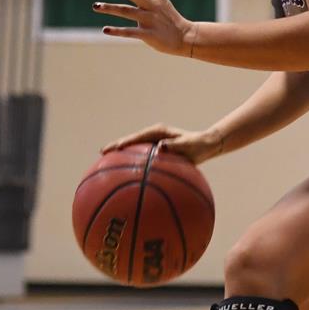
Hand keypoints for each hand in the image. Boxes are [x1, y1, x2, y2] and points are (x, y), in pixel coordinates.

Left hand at [94, 0, 196, 55]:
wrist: (185, 37)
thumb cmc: (169, 18)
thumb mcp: (161, 1)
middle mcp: (153, 5)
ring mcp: (151, 20)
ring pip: (125, 11)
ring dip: (108, 8)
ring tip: (96, 6)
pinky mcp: (149, 35)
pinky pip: (128, 32)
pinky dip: (115, 30)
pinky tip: (105, 29)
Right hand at [104, 123, 223, 165]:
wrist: (206, 145)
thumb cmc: (199, 145)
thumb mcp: (189, 145)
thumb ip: (176, 145)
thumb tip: (161, 147)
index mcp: (159, 132)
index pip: (137, 137)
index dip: (125, 142)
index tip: (113, 148)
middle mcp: (154, 136)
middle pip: (131, 142)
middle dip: (117, 147)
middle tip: (102, 153)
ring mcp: (154, 143)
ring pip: (134, 149)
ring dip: (122, 155)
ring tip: (107, 164)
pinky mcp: (157, 152)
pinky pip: (142, 158)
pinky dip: (134, 164)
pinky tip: (127, 177)